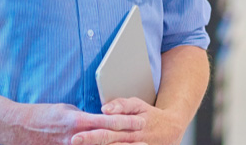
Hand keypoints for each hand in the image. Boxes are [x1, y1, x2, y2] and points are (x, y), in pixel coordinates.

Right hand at [0, 101, 144, 144]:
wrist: (18, 127)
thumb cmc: (41, 115)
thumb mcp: (65, 109)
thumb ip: (82, 115)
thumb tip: (95, 119)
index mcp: (78, 120)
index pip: (107, 121)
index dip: (124, 122)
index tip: (138, 122)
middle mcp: (76, 136)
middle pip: (107, 140)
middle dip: (126, 141)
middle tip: (144, 141)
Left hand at [64, 97, 183, 144]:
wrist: (172, 129)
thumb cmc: (150, 115)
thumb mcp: (138, 105)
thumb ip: (121, 105)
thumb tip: (104, 109)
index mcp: (131, 124)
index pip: (108, 128)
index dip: (92, 133)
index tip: (76, 135)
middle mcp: (132, 138)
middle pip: (109, 141)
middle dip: (91, 142)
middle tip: (74, 141)